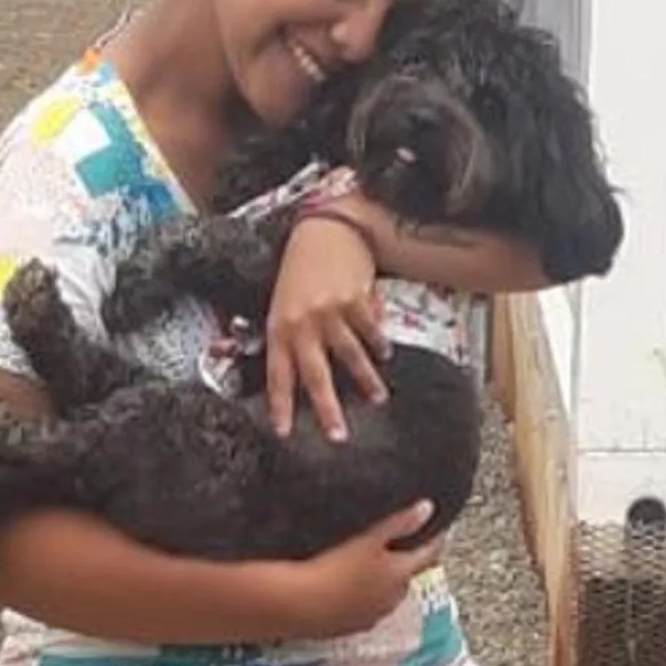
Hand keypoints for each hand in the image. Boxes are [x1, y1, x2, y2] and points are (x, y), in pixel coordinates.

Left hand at [266, 210, 388, 442]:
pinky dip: (379, 344)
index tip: (284, 433)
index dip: (281, 405)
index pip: (279, 375)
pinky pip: (370, 332)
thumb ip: (290, 335)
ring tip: (378, 398)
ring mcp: (331, 312)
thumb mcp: (283, 302)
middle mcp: (303, 323)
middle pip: (316, 376)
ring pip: (351, 357)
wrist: (324, 229)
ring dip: (366, 381)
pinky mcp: (356, 300)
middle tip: (338, 436)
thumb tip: (301, 372)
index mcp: (279, 327)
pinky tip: (386, 354)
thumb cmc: (300, 268)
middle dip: (327, 409)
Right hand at [281, 501, 443, 636]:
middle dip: (404, 564)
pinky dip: (357, 599)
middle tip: (398, 547)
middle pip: (405, 579)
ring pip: (382, 597)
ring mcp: (367, 618)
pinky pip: (358, 611)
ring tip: (368, 568)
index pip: (428, 555)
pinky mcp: (344, 629)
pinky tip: (342, 591)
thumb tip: (428, 508)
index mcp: (399, 576)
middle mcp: (389, 601)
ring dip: (380, 584)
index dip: (435, 539)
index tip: (438, 528)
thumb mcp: (368, 537)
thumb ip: (399, 522)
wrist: (296, 605)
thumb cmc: (334, 566)